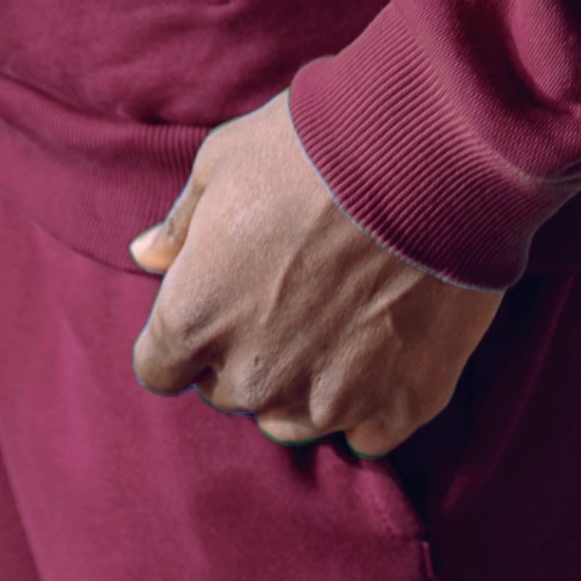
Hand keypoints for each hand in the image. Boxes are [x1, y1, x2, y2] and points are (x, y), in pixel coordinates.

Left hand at [129, 94, 503, 456]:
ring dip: (302, 382)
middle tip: (290, 291)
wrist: (432, 154)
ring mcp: (329, 399)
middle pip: (228, 391)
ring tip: (339, 317)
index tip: (220, 300)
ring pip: (292, 419)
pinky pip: (366, 432)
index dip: (187, 333)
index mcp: (195, 318)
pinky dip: (371, 398)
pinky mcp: (400, 406)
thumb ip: (182, 223)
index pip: (160, 368)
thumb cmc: (314, 149)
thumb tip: (147, 255)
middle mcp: (252, 375)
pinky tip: (386, 342)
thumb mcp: (223, 162)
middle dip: (246, 352)